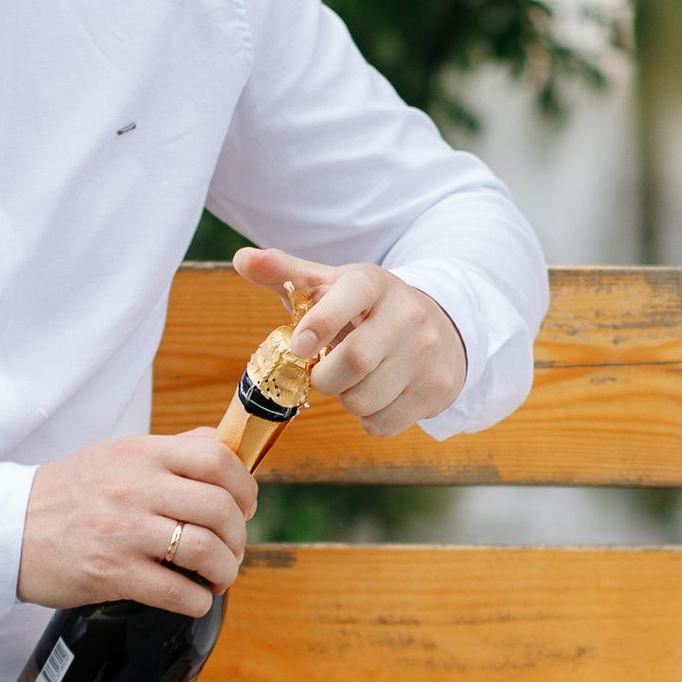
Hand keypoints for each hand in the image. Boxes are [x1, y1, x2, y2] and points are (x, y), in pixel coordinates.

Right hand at [18, 431, 258, 615]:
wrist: (8, 530)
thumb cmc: (67, 494)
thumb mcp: (116, 454)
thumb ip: (170, 450)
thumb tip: (222, 447)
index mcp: (142, 455)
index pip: (217, 459)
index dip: (245, 486)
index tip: (245, 506)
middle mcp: (135, 488)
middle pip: (220, 509)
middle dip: (239, 536)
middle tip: (232, 549)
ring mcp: (124, 532)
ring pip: (205, 551)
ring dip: (225, 571)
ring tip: (217, 577)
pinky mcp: (112, 573)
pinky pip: (176, 591)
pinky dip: (197, 600)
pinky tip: (194, 598)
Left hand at [233, 243, 467, 434]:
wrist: (439, 327)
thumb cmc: (366, 310)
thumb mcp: (331, 286)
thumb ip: (286, 274)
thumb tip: (242, 259)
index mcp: (373, 284)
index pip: (347, 299)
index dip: (319, 325)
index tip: (300, 346)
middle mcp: (408, 315)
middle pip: (354, 361)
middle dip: (325, 377)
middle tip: (323, 372)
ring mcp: (427, 353)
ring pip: (365, 399)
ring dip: (347, 399)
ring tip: (354, 381)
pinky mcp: (438, 388)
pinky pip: (384, 423)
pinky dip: (369, 419)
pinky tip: (377, 395)